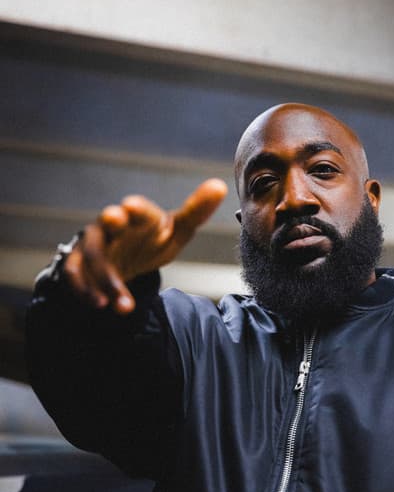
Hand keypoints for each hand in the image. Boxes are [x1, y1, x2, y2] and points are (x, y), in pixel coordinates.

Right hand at [63, 178, 227, 313]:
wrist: (121, 258)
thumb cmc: (151, 240)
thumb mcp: (175, 231)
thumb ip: (195, 212)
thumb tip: (220, 185)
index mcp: (139, 216)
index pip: (138, 209)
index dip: (135, 208)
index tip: (131, 207)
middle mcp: (113, 225)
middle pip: (107, 221)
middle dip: (110, 221)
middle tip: (114, 217)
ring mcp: (93, 243)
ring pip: (93, 255)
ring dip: (107, 279)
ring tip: (123, 305)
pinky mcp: (78, 263)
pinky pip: (75, 274)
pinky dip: (85, 289)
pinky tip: (101, 305)